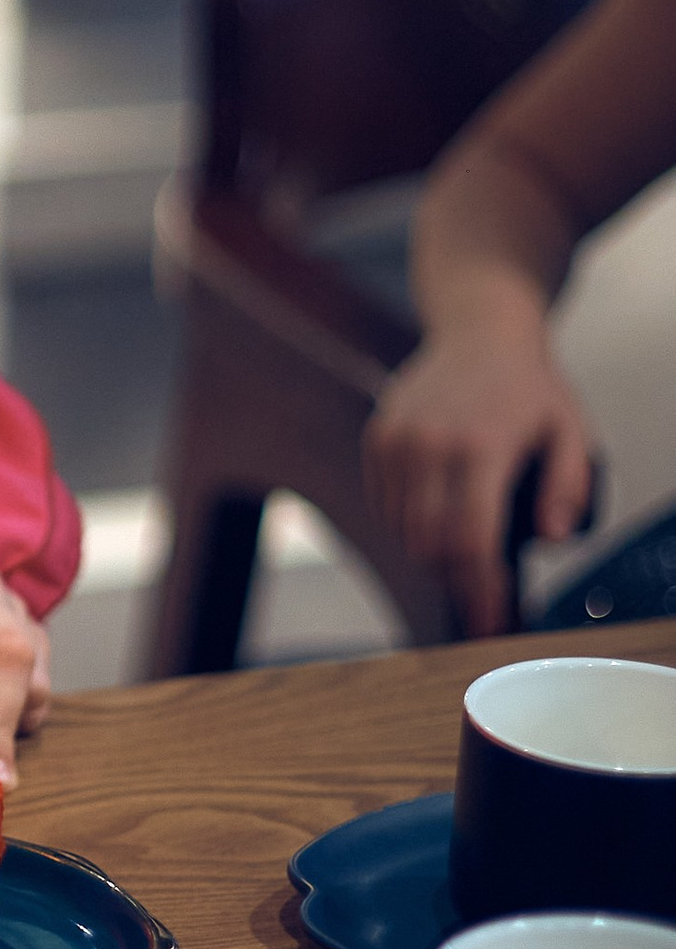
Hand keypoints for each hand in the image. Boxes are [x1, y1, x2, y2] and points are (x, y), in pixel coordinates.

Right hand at [363, 306, 593, 633]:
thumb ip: (569, 486)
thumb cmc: (529, 383)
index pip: (470, 538)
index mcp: (480, 446)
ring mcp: (396, 440)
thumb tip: (555, 537)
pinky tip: (442, 508)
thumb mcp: (571, 430)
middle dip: (458, 577)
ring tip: (469, 542)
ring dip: (435, 551)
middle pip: (431, 544)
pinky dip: (411, 523)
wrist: (479, 329)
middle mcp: (429, 444)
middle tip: (485, 588)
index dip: (479, 588)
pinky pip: (386, 507)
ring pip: (405, 531)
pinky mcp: (377, 438)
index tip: (490, 619)